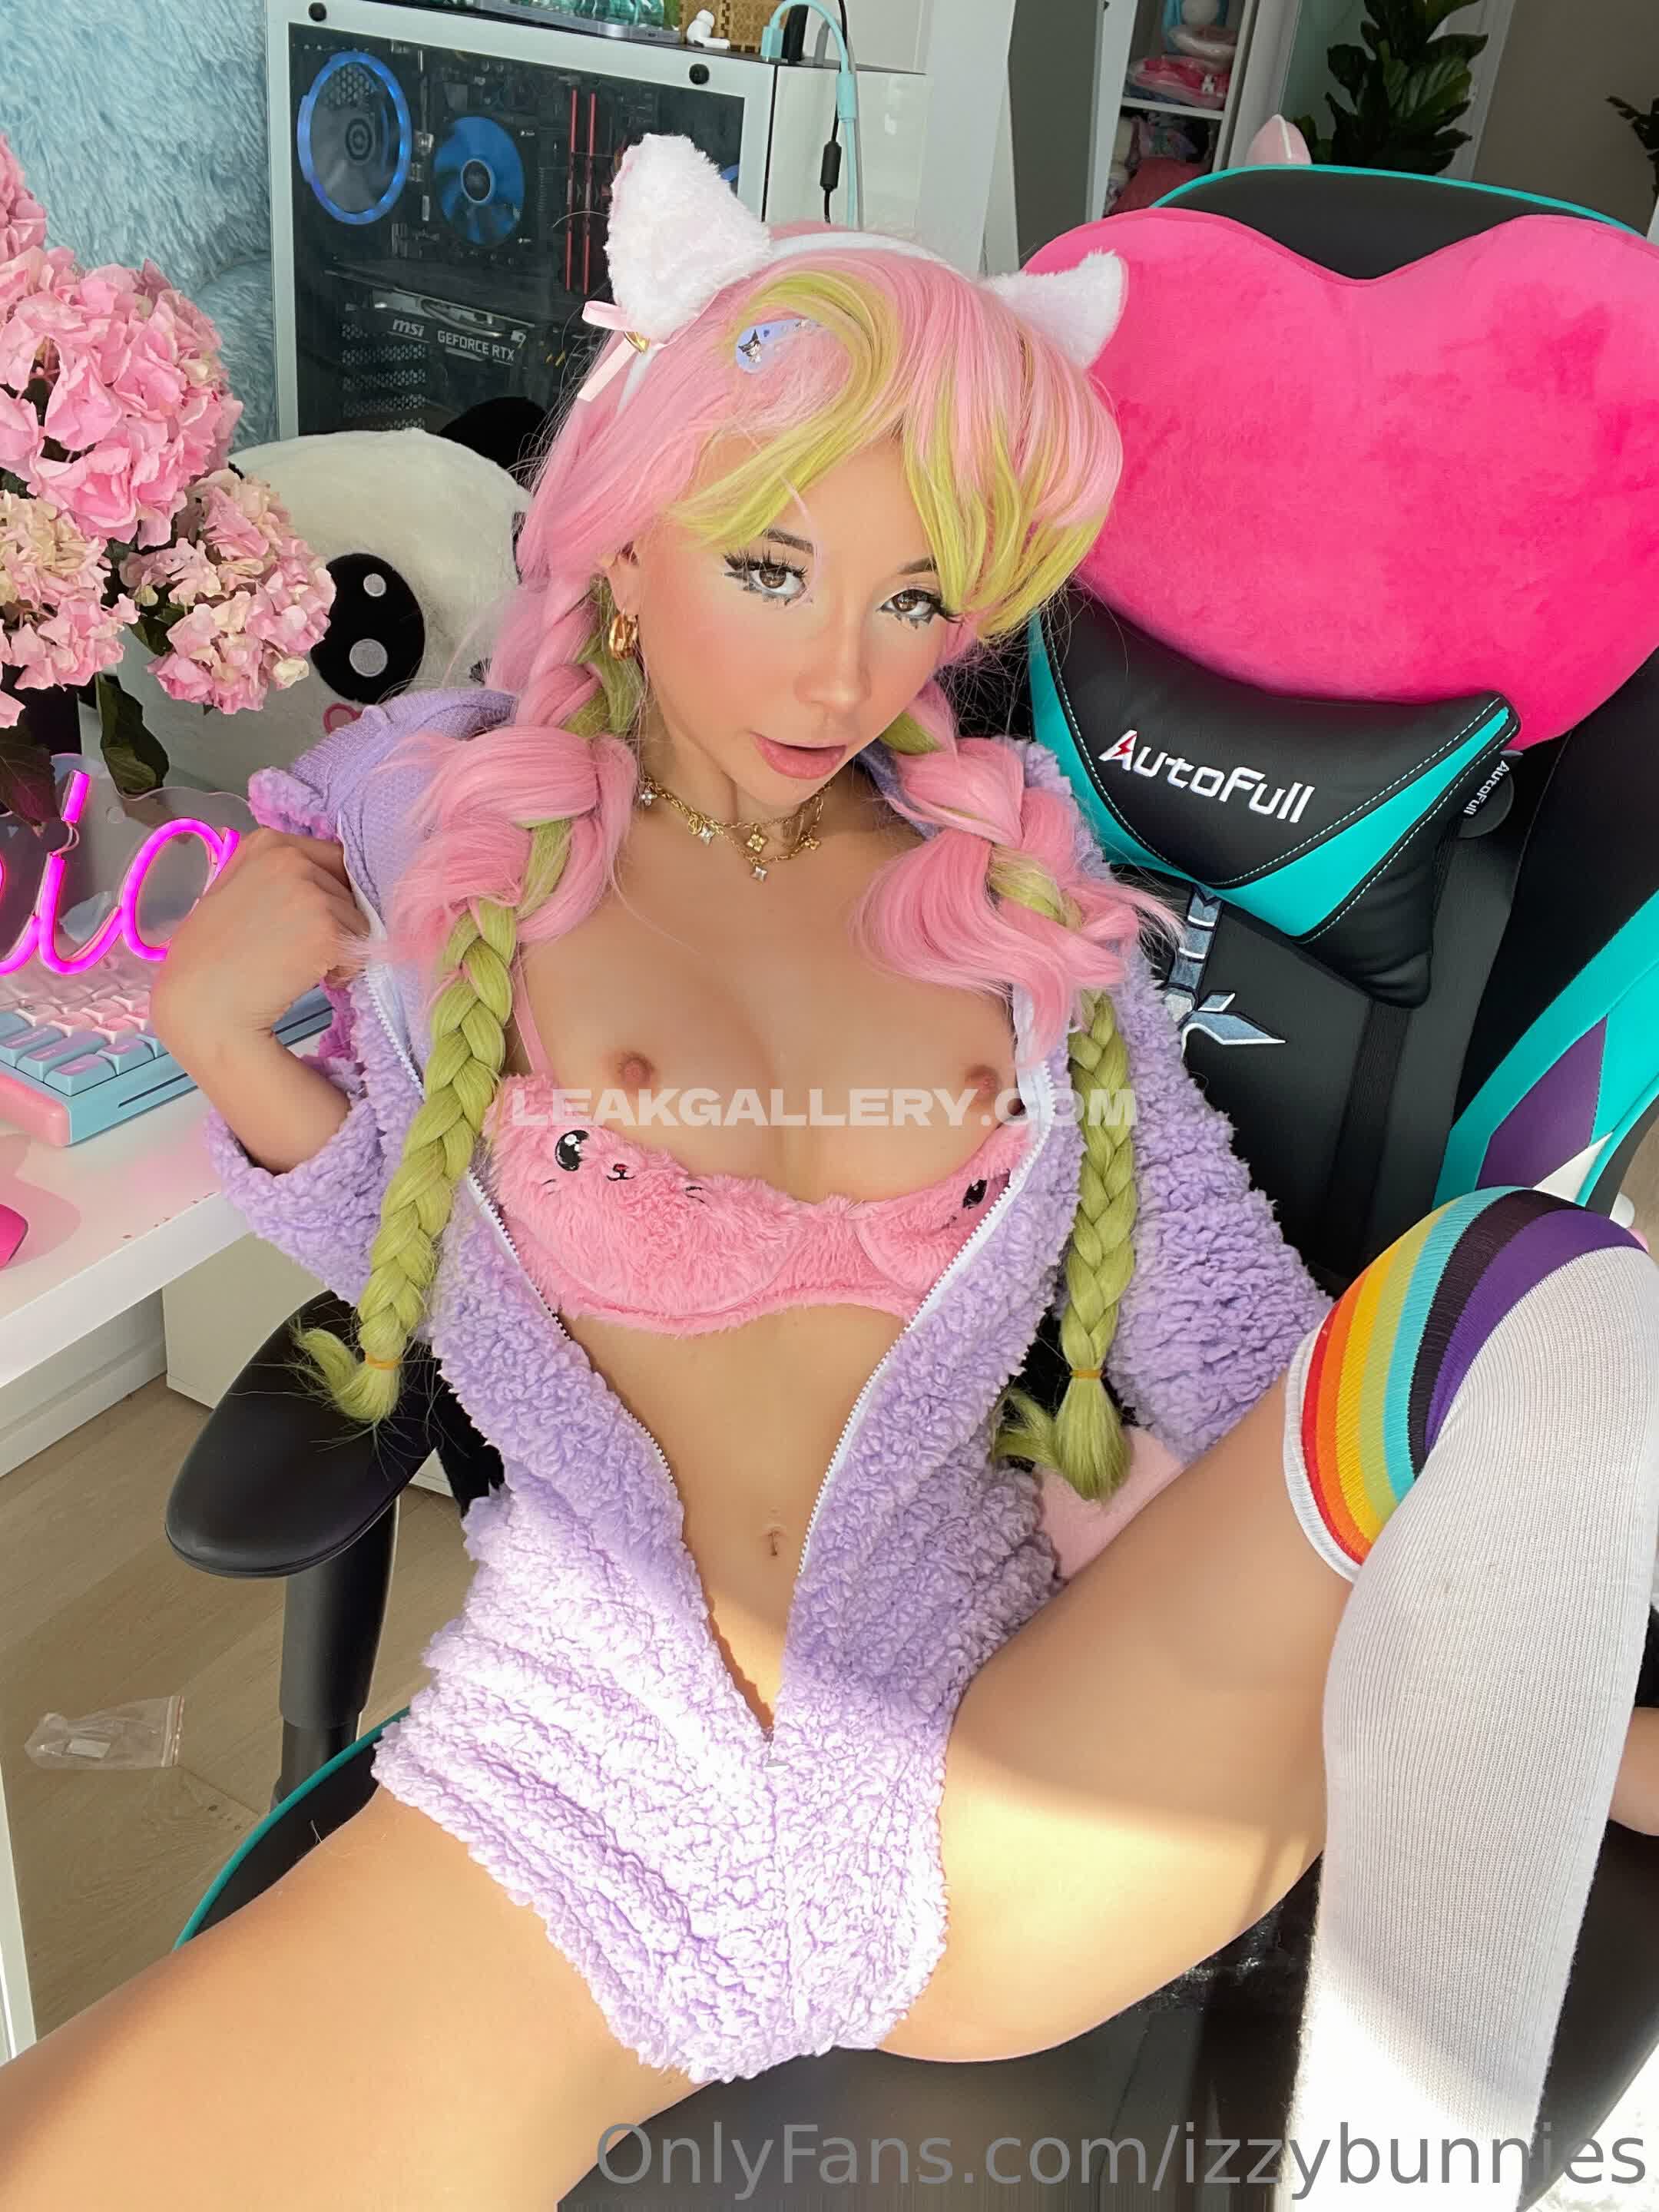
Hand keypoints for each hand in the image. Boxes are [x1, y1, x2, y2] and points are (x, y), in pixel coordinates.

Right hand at [149, 827, 371, 1058]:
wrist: (201, 1005)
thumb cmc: (207, 957)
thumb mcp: (232, 891)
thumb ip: (275, 876)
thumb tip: (321, 878)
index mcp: (267, 843)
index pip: (334, 860)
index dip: (331, 894)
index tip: (309, 920)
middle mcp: (291, 858)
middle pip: (349, 890)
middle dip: (335, 921)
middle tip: (295, 949)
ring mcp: (311, 893)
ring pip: (359, 921)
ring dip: (340, 948)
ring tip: (297, 965)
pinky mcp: (328, 930)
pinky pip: (361, 951)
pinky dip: (343, 971)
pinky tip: (305, 978)